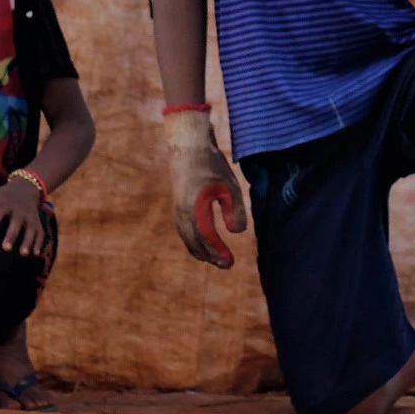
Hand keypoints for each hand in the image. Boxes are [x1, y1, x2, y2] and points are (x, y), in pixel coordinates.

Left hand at [0, 175, 47, 255]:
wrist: (25, 188)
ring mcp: (29, 216)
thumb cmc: (0, 197)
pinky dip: (39, 242)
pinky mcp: (37, 221)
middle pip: (16, 222)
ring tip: (23, 254)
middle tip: (5, 248)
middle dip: (12, 235)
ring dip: (28, 241)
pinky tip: (35, 254)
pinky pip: (40, 232)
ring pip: (31, 228)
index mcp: (3, 203)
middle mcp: (18, 210)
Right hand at [166, 108, 245, 268]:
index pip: (207, 238)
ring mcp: (178, 211)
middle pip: (195, 243)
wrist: (187, 148)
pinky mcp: (178, 207)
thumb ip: (234, 209)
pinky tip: (202, 243)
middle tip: (226, 265)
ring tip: (215, 259)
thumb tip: (237, 233)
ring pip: (187, 238)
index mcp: (195, 210)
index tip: (231, 262)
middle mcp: (183, 214)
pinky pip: (184, 231)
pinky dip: (193, 242)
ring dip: (201, 251)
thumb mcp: (229, 186)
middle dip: (210, 256)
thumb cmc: (211, 166)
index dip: (219, 251)